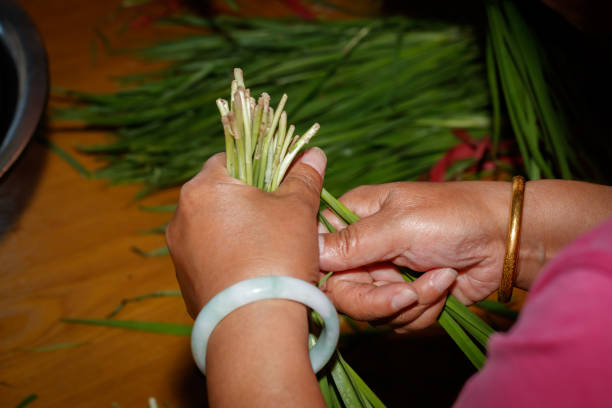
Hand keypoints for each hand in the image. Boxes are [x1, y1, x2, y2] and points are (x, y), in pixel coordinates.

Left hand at [166, 147, 326, 317]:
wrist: (254, 327)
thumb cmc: (277, 256)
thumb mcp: (298, 209)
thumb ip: (303, 176)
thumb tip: (313, 153)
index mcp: (204, 187)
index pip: (231, 158)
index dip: (261, 166)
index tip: (282, 184)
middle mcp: (181, 215)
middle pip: (220, 194)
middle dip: (249, 200)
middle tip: (281, 216)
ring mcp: (179, 251)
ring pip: (214, 226)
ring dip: (238, 229)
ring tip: (270, 247)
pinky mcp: (185, 281)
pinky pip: (209, 257)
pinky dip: (229, 257)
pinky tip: (253, 271)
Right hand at [318, 181, 510, 330]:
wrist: (505, 240)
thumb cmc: (453, 216)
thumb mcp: (400, 224)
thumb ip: (353, 241)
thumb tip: (308, 251)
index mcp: (353, 218)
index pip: (316, 250)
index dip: (323, 272)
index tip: (342, 282)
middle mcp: (363, 249)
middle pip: (341, 292)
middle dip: (378, 299)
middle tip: (407, 294)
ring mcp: (384, 275)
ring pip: (371, 312)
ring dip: (411, 302)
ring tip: (439, 276)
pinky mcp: (406, 297)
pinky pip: (399, 320)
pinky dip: (425, 308)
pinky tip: (445, 283)